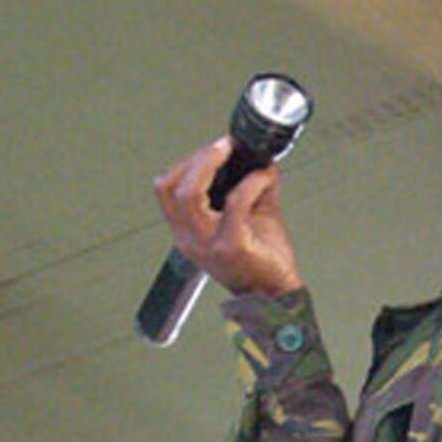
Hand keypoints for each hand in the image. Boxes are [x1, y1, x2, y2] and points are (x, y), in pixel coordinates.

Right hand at [152, 137, 302, 296]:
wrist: (276, 294)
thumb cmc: (261, 260)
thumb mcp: (250, 215)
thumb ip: (250, 185)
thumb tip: (259, 156)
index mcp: (187, 232)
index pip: (165, 190)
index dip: (185, 163)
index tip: (211, 149)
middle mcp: (190, 240)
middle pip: (172, 188)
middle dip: (198, 159)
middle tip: (223, 146)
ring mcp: (208, 244)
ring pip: (190, 194)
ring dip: (211, 164)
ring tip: (233, 152)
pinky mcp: (233, 246)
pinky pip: (235, 203)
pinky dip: (250, 182)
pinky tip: (263, 178)